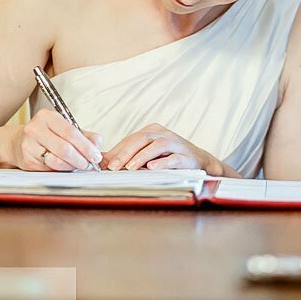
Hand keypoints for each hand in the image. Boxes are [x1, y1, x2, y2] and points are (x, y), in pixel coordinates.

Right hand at [0, 108, 103, 170]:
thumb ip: (84, 135)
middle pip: (65, 148)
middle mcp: (35, 129)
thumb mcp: (64, 128)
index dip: (86, 146)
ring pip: (57, 161)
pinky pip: (50, 168)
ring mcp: (29, 145)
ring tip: (79, 165)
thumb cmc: (46, 134)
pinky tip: (66, 167)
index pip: (71, 132)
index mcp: (47, 116)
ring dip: (72, 166)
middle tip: (89, 164)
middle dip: (81, 159)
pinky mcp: (27, 161)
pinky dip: (62, 169)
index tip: (96, 155)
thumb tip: (98, 144)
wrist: (17, 143)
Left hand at [101, 123, 238, 175]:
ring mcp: (176, 144)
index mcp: (152, 131)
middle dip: (126, 153)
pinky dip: (163, 162)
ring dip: (142, 156)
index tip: (105, 164)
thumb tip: (102, 162)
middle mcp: (163, 134)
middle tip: (114, 167)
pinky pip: (174, 158)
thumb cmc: (169, 157)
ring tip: (130, 168)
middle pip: (142, 139)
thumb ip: (126, 156)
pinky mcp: (186, 156)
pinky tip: (153, 167)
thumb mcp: (146, 154)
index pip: (131, 139)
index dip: (117, 151)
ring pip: (157, 146)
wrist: (199, 161)